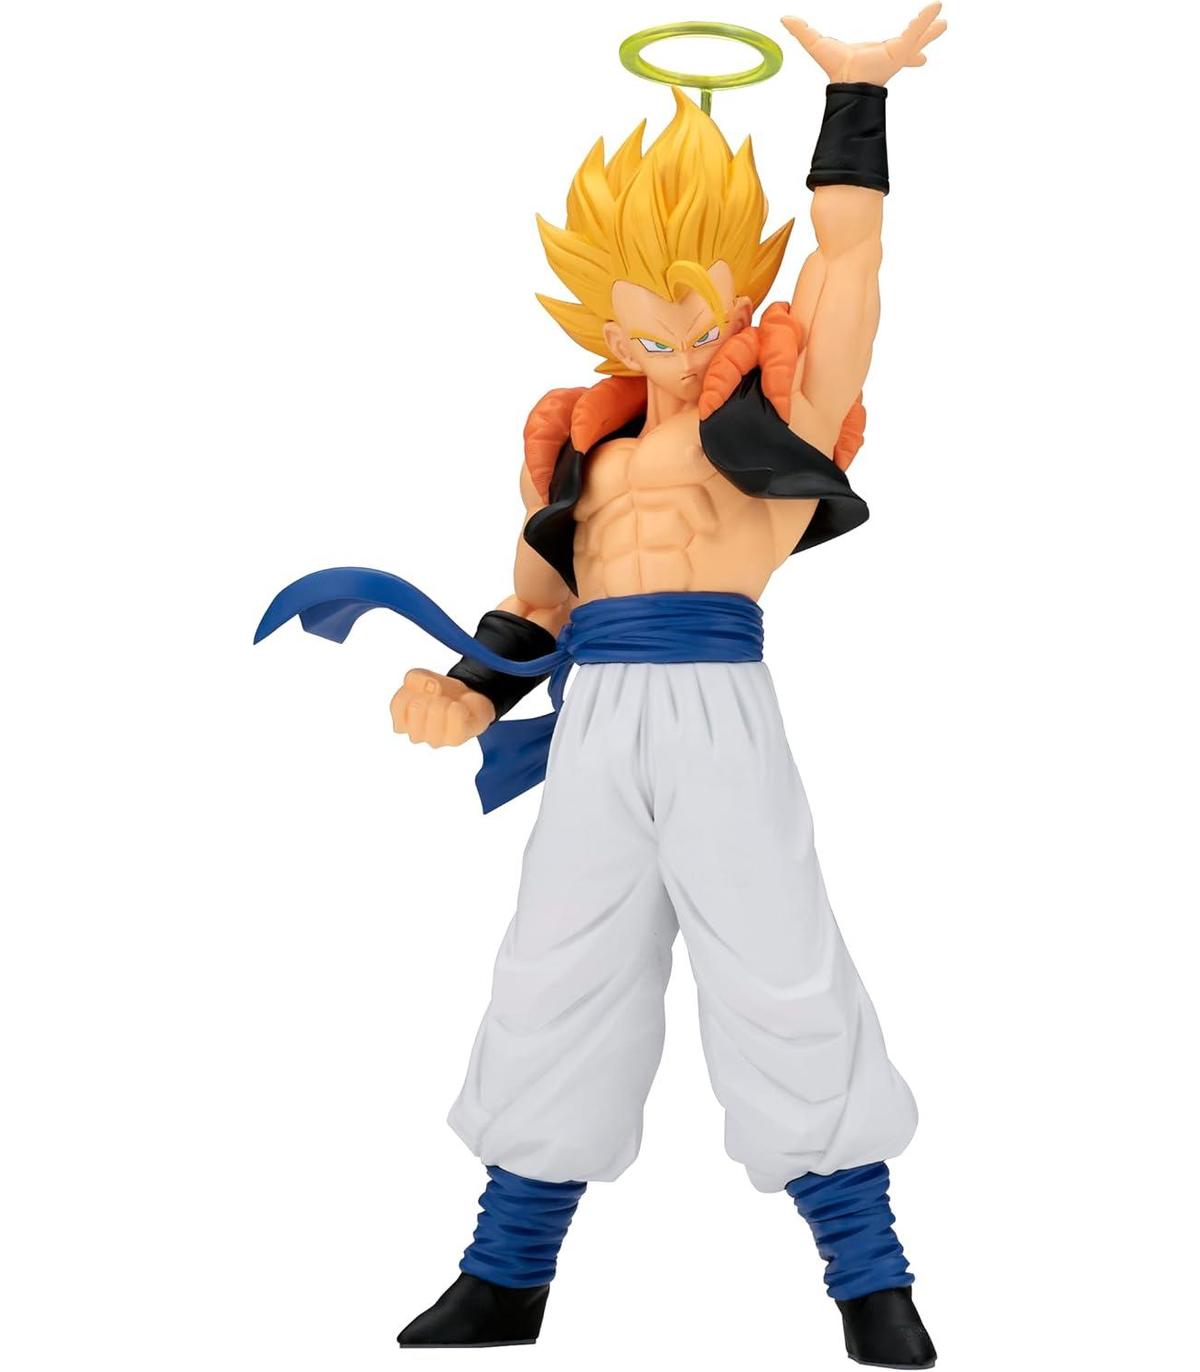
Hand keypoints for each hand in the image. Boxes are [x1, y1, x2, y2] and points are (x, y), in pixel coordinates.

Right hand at [390, 669, 495, 747]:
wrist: (466, 702)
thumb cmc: (439, 693)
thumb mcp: (422, 677)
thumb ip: (415, 678)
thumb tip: (430, 687)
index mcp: (403, 722)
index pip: (398, 704)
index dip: (412, 690)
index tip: (423, 690)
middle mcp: (416, 734)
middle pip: (415, 707)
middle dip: (429, 694)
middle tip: (438, 697)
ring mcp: (435, 740)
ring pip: (436, 710)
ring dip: (444, 699)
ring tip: (449, 703)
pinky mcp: (455, 739)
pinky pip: (455, 715)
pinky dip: (458, 706)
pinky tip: (459, 707)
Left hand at [782, 4, 946, 85]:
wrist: (845, 84)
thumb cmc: (835, 68)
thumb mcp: (817, 43)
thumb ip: (803, 31)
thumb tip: (784, 19)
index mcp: (877, 52)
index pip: (891, 44)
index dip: (899, 41)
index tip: (907, 42)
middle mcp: (888, 53)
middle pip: (910, 42)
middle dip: (924, 36)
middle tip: (940, 28)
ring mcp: (896, 53)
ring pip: (916, 37)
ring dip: (930, 29)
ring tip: (944, 22)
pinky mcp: (899, 51)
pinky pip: (914, 33)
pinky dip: (925, 21)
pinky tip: (937, 9)